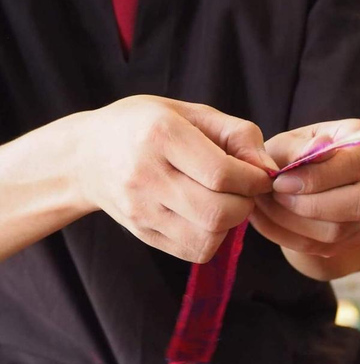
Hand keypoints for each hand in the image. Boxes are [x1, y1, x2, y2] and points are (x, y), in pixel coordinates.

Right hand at [75, 95, 277, 262]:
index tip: (260, 176)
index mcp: (161, 135)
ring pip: (210, 236)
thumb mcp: (191, 113)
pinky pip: (196, 250)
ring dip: (231, 223)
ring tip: (223, 201)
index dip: (254, 180)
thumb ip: (238, 135)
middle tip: (243, 191)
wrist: (86, 156)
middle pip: (218, 212)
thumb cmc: (149, 127)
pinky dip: (213, 237)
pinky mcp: (143, 234)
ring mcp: (141, 210)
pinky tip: (205, 215)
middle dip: (245, 204)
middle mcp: (146, 175)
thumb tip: (269, 171)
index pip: (222, 174)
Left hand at [250, 119, 359, 260]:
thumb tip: (316, 149)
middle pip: (357, 204)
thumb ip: (300, 147)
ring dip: (295, 223)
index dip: (315, 178)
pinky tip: (269, 221)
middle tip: (275, 197)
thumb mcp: (293, 140)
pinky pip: (324, 246)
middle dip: (309, 206)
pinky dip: (290, 237)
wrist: (313, 177)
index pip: (353, 165)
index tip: (280, 182)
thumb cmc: (300, 152)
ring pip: (338, 230)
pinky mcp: (358, 234)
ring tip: (266, 207)